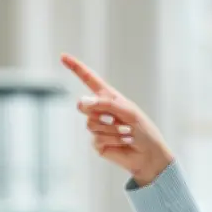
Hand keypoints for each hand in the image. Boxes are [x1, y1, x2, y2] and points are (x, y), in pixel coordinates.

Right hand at [60, 53, 173, 185]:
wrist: (149, 154)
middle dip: (96, 110)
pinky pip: (97, 138)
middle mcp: (100, 110)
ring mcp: (97, 127)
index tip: (63, 56)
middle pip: (82, 105)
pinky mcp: (97, 143)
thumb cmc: (144, 130)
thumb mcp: (128, 111)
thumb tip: (82, 102)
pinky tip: (124, 141)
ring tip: (126, 133)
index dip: (76, 68)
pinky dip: (113, 139)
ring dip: (112, 129)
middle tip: (112, 118)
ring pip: (91, 124)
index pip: (89, 79)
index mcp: (108, 97)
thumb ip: (106, 104)